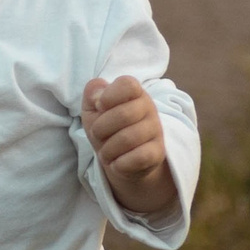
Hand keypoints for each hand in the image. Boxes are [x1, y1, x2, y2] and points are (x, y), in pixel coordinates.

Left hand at [83, 75, 176, 217]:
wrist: (122, 160)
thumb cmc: (107, 129)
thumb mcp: (92, 110)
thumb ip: (92, 94)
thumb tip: (97, 96)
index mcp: (134, 93)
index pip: (128, 84)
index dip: (108, 96)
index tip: (99, 107)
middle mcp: (149, 109)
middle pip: (123, 114)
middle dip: (100, 129)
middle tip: (97, 136)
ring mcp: (156, 130)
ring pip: (128, 139)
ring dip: (107, 150)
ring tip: (106, 152)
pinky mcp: (157, 153)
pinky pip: (138, 158)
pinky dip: (119, 164)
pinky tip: (117, 163)